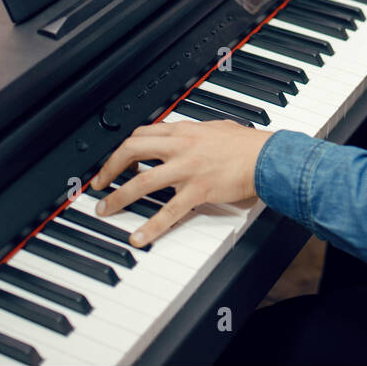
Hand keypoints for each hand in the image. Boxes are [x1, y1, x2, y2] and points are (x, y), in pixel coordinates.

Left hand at [89, 118, 272, 246]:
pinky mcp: (198, 191)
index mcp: (184, 130)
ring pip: (142, 181)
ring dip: (118, 197)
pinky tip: (139, 237)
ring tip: (105, 209)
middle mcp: (181, 146)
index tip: (115, 158)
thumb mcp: (216, 128)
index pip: (143, 133)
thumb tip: (182, 132)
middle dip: (109, 167)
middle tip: (99, 183)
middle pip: (132, 150)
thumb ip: (195, 131)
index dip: (123, 146)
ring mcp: (187, 169)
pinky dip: (151, 226)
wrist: (267, 157)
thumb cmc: (247, 144)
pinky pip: (168, 211)